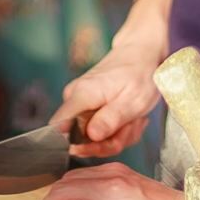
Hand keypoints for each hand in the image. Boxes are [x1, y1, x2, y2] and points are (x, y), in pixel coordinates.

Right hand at [51, 37, 163, 157]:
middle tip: (131, 126)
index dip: (76, 144)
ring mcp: (80, 102)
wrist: (141, 55)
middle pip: (82, 138)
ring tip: (134, 119)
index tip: (99, 145)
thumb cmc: (139, 74)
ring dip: (119, 135)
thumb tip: (91, 136)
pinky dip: (118, 129)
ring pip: (95, 137)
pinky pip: (100, 130)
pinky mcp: (87, 107)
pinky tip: (129, 118)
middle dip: (110, 140)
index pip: (58, 126)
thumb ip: (110, 119)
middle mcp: (75, 97)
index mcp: (82, 94)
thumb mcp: (133, 101)